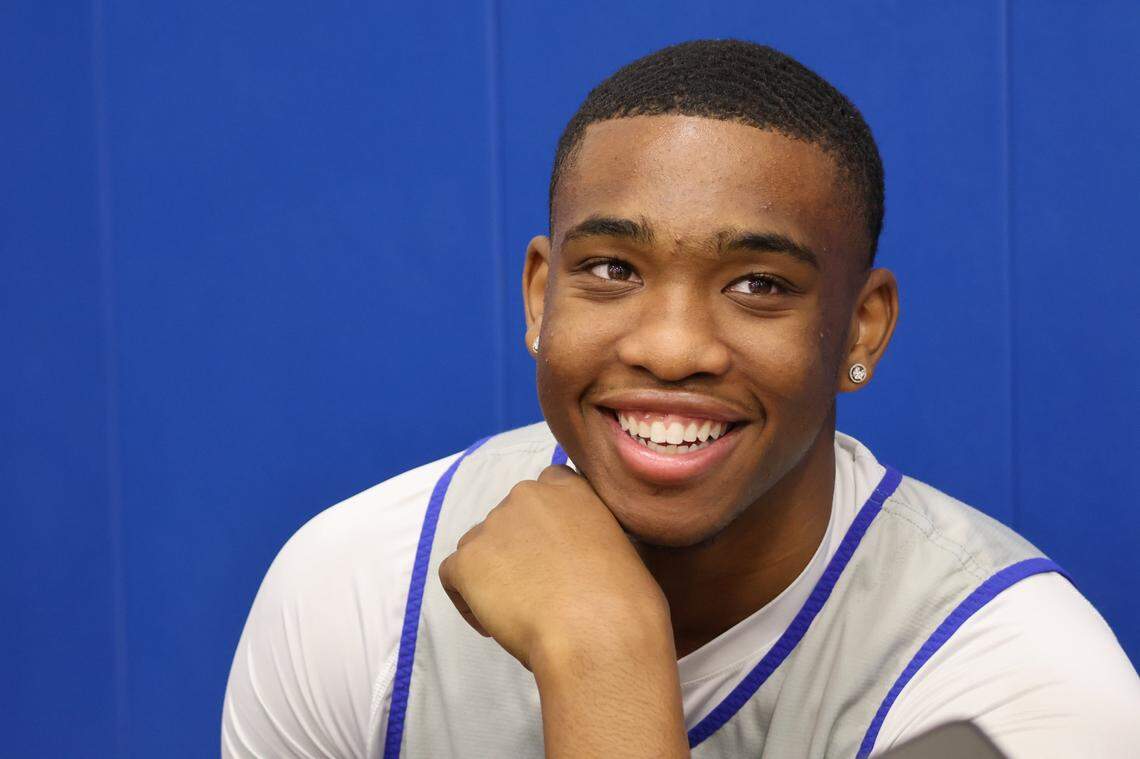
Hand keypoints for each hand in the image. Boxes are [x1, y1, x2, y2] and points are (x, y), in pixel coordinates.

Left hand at [438, 465, 669, 669]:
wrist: (598, 635)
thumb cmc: (626, 603)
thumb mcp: (625, 548)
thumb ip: (593, 537)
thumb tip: (582, 558)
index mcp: (570, 488)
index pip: (545, 485)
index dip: (544, 522)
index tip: (555, 554)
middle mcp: (527, 495)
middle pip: (508, 520)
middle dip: (517, 550)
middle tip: (538, 590)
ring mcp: (491, 526)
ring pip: (479, 548)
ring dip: (492, 574)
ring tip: (518, 613)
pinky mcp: (465, 561)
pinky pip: (453, 576)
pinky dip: (467, 600)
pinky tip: (494, 626)